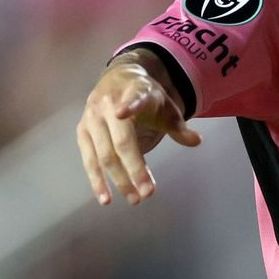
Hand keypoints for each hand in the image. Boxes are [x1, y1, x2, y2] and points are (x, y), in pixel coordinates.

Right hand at [77, 57, 201, 205]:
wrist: (118, 79)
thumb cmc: (146, 96)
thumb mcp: (165, 106)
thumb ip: (179, 126)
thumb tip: (196, 141)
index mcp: (133, 92)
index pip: (133, 100)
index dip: (128, 105)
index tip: (123, 113)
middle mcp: (108, 105)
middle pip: (121, 141)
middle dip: (134, 168)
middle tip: (148, 193)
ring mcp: (91, 119)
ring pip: (104, 155)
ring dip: (118, 179)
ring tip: (133, 199)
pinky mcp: (82, 132)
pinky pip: (89, 160)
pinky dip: (97, 180)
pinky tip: (105, 198)